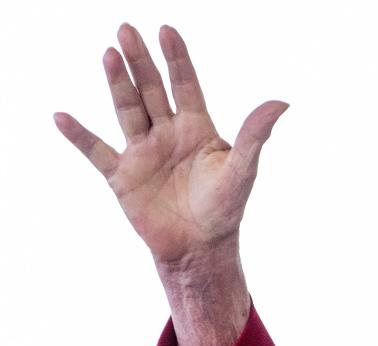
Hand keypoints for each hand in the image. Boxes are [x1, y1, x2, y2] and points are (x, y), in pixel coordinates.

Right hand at [55, 23, 286, 268]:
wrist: (200, 249)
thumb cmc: (225, 210)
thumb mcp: (243, 170)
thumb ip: (255, 135)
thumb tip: (282, 102)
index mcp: (196, 129)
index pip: (185, 85)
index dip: (177, 59)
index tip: (167, 31)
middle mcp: (167, 135)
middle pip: (150, 90)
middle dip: (140, 61)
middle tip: (127, 29)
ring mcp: (143, 153)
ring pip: (126, 109)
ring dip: (116, 83)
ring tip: (108, 54)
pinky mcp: (122, 176)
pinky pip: (96, 151)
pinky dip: (78, 136)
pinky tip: (61, 117)